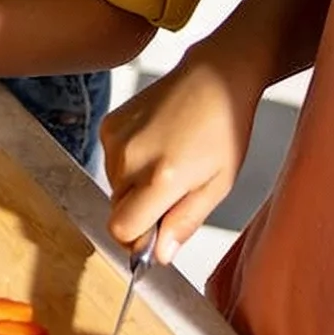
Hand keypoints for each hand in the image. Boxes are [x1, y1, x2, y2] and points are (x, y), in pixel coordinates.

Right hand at [101, 49, 264, 264]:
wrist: (213, 78)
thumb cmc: (224, 129)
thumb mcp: (219, 185)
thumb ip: (185, 222)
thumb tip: (160, 256)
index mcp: (162, 178)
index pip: (122, 228)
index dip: (136, 240)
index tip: (154, 237)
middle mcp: (131, 159)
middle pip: (117, 210)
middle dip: (141, 212)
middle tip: (173, 193)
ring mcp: (115, 140)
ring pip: (114, 187)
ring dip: (135, 187)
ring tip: (167, 163)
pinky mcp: (108, 126)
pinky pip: (111, 163)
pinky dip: (129, 164)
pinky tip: (155, 145)